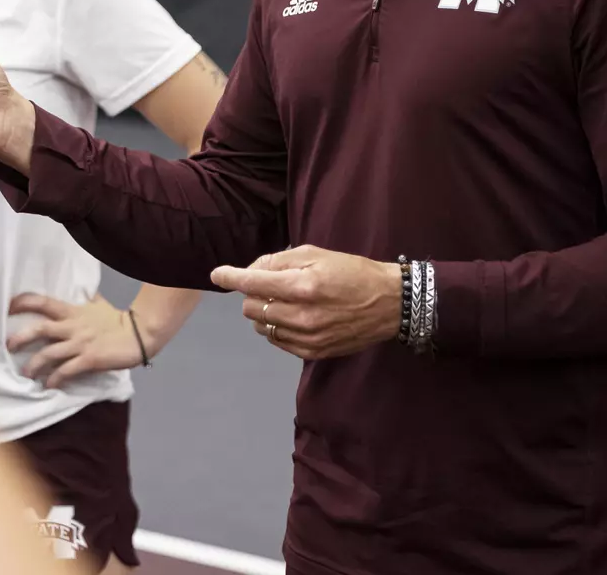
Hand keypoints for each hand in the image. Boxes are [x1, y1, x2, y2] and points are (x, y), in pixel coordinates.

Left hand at [6, 293, 145, 388]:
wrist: (139, 335)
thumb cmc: (118, 320)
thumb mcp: (100, 305)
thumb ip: (89, 301)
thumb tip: (87, 293)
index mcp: (72, 312)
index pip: (43, 302)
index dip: (24, 302)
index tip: (8, 306)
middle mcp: (72, 327)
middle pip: (40, 329)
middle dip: (21, 337)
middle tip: (8, 345)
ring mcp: (80, 344)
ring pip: (50, 353)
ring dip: (34, 364)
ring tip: (26, 374)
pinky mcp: (89, 359)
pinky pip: (67, 370)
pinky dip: (56, 378)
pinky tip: (49, 385)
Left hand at [209, 245, 402, 360]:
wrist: (389, 304)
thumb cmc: (352, 272)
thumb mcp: (316, 254)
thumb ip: (278, 261)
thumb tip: (250, 271)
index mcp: (302, 286)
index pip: (252, 283)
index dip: (230, 277)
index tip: (217, 274)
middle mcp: (302, 315)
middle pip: (251, 308)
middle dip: (254, 294)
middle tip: (271, 285)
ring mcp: (307, 337)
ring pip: (262, 326)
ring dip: (264, 312)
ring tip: (285, 301)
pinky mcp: (313, 352)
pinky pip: (278, 341)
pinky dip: (277, 328)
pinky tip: (292, 317)